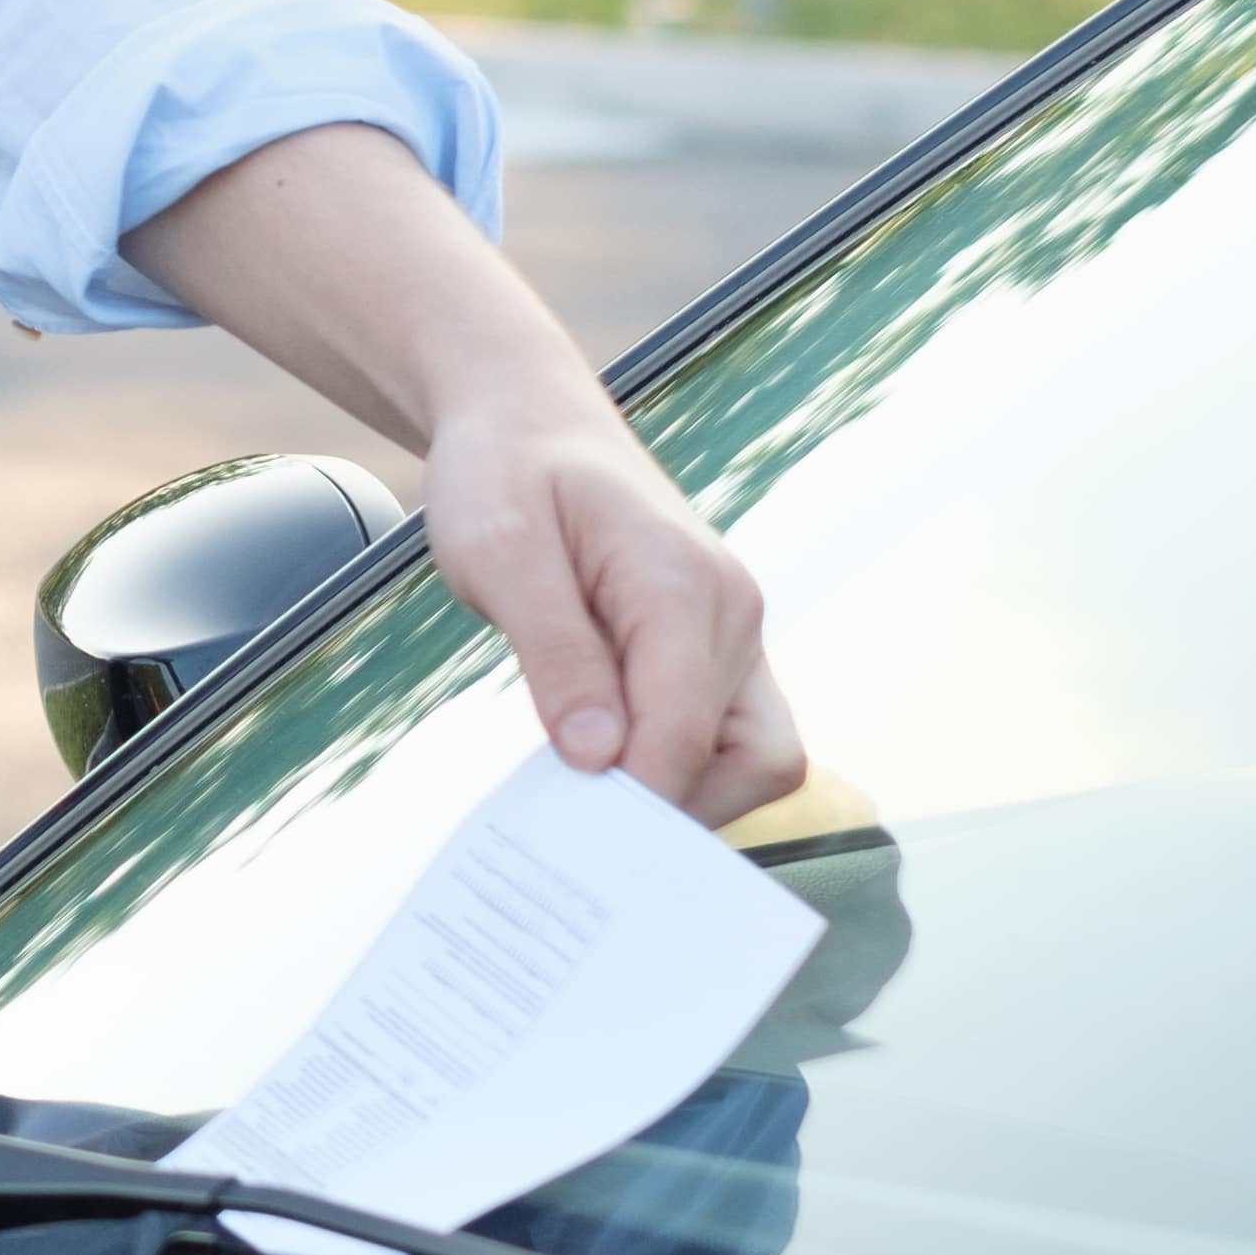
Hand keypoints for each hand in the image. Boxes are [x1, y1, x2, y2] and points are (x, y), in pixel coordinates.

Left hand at [125, 121, 804, 823]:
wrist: (525, 415)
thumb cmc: (505, 473)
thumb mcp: (499, 550)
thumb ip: (553, 651)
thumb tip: (598, 756)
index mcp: (683, 584)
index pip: (686, 732)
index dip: (637, 800)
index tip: (571, 839)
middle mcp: (732, 611)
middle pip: (752, 761)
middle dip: (677, 810)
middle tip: (581, 828)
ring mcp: (735, 630)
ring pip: (756, 758)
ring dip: (686, 792)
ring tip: (589, 800)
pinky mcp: (718, 647)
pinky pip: (728, 733)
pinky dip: (680, 767)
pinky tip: (604, 770)